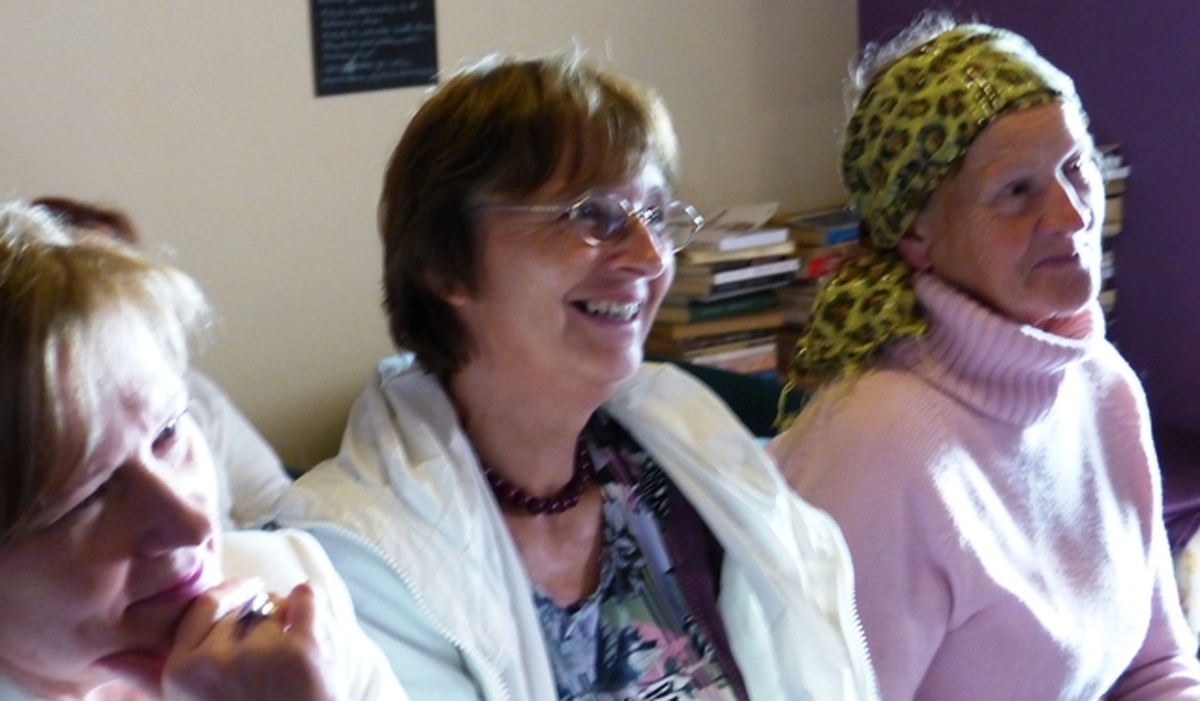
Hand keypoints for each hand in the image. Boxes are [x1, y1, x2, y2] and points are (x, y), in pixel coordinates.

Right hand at [161, 580, 341, 700]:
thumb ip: (148, 679)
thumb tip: (105, 659)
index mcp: (182, 671)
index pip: (204, 605)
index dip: (230, 594)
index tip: (248, 589)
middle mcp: (213, 661)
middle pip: (244, 608)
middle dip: (263, 616)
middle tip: (276, 653)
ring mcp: (259, 654)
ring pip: (276, 608)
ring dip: (288, 621)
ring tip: (291, 663)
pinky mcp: (301, 652)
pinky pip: (308, 600)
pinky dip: (311, 602)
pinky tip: (309, 615)